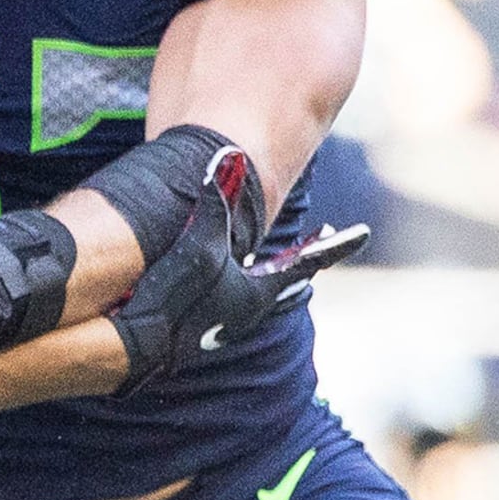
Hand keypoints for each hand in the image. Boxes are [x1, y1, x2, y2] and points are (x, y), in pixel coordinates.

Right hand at [104, 148, 366, 391]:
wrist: (134, 342)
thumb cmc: (175, 295)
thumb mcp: (199, 242)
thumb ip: (216, 203)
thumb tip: (230, 157)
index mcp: (259, 293)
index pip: (309, 261)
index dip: (337, 245)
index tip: (363, 232)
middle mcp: (249, 311)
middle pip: (292, 282)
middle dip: (307, 258)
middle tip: (322, 235)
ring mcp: (225, 323)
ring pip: (264, 295)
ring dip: (278, 275)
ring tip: (283, 263)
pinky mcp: (200, 328)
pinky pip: (233, 303)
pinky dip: (243, 286)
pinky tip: (228, 282)